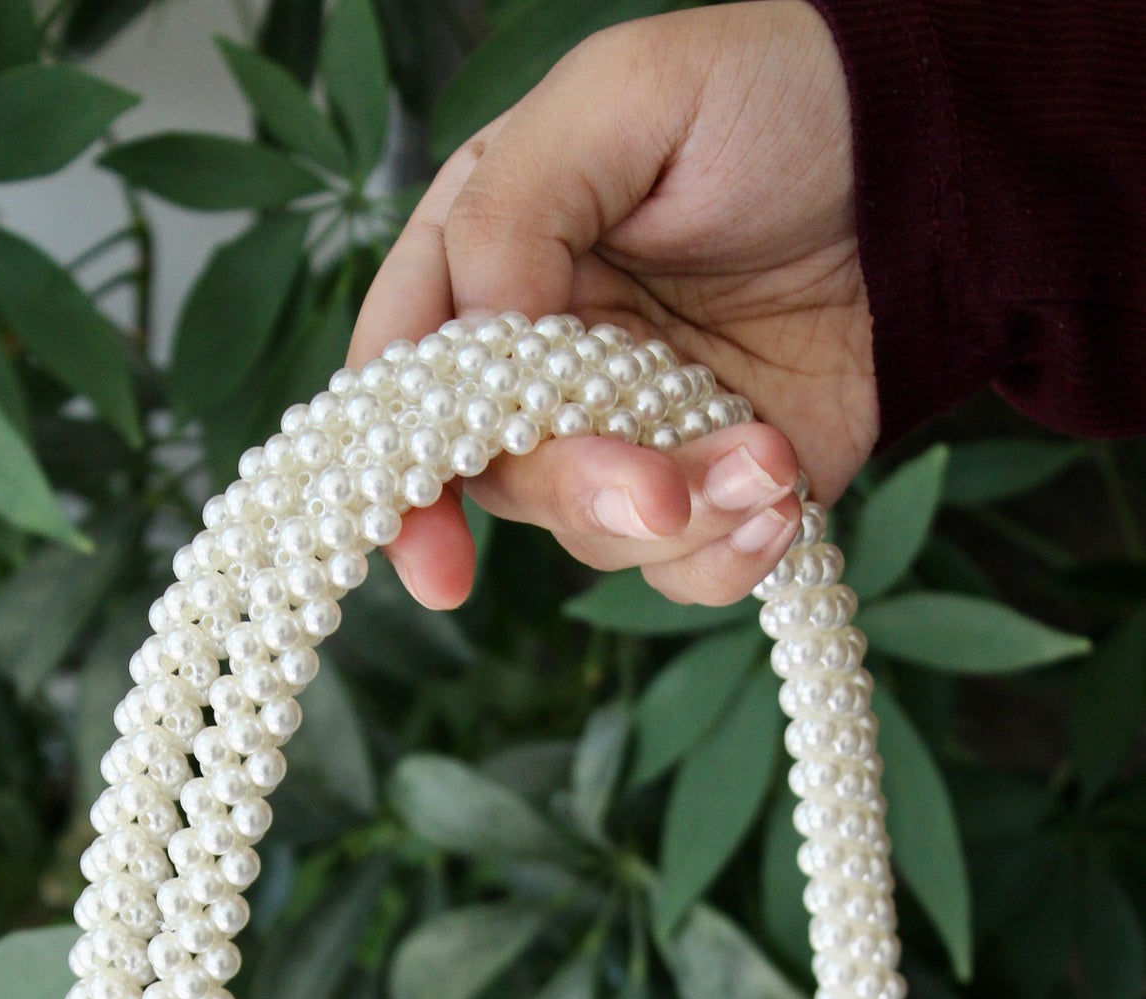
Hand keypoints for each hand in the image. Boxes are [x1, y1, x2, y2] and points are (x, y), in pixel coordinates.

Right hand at [348, 1, 876, 609]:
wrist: (928, 159)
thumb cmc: (771, 96)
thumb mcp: (626, 94)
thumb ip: (517, 205)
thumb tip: (478, 332)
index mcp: (493, 259)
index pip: (408, 384)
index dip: (404, 477)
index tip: (435, 562)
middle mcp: (547, 361)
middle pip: (507, 479)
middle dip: (583, 493)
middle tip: (662, 491)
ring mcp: (630, 432)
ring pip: (599, 534)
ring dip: (682, 518)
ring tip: (770, 457)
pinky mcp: (713, 484)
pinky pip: (687, 569)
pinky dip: (730, 556)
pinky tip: (784, 494)